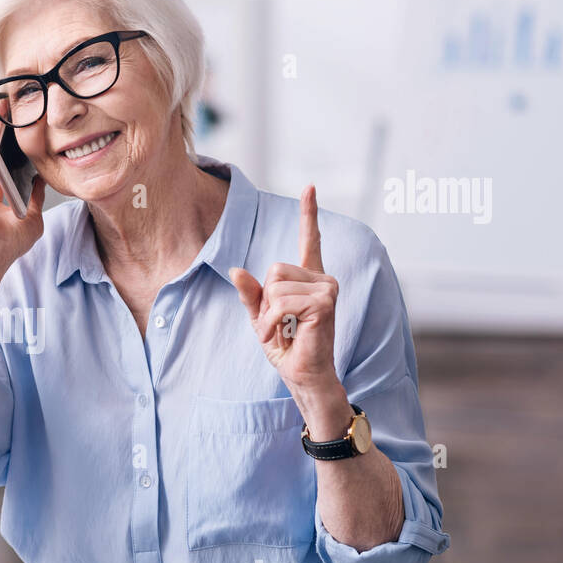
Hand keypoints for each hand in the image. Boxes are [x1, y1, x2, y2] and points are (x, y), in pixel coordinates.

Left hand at [228, 185, 339, 395]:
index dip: (309, 213)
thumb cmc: (287, 349)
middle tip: (281, 324)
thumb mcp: (262, 318)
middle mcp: (322, 278)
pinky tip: (283, 336)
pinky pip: (281, 301)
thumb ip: (251, 294)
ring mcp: (327, 288)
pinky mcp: (325, 302)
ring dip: (270, 315)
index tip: (310, 186)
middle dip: (266, 300)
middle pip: (274, 268)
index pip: (310, 239)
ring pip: (275, 286)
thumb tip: (235, 270)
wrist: (303, 376)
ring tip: (286, 331)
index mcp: (309, 279)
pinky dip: (272, 322)